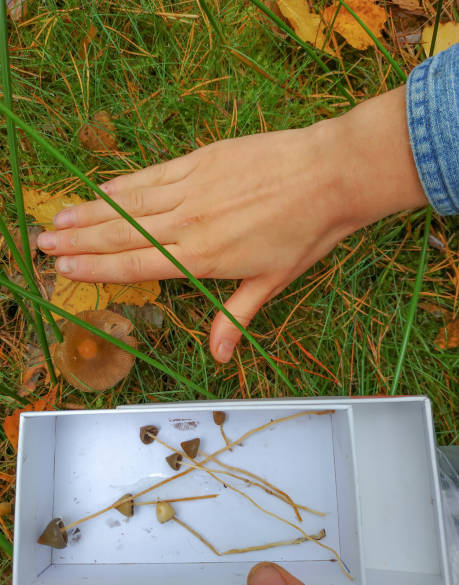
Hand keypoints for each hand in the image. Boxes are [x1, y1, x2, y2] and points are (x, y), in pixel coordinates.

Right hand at [37, 86, 425, 362]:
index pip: (137, 266)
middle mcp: (189, 223)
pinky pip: (153, 175)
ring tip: (58, 218)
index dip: (97, 269)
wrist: (331, 175)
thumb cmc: (306, 232)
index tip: (65, 269)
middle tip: (43, 243)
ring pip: (129, 203)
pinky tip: (101, 189)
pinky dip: (123, 184)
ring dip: (90, 212)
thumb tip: (217, 358)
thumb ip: (235, 317)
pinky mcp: (201, 160)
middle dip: (78, 241)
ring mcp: (193, 188)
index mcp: (204, 258)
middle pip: (122, 234)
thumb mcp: (273, 282)